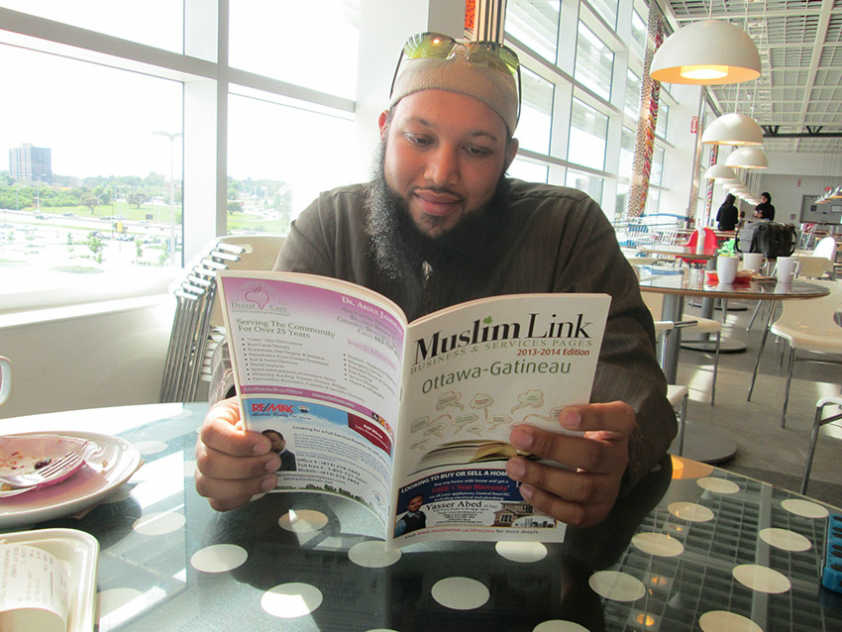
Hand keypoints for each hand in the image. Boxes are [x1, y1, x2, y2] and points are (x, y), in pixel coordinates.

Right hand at [195, 397, 279, 510]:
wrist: (251, 426)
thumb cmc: (254, 418)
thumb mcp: (259, 408)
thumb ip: (265, 416)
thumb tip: (278, 431)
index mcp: (214, 421)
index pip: (212, 432)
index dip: (238, 442)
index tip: (265, 445)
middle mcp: (204, 447)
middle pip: (210, 463)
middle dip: (246, 467)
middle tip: (274, 462)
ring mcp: (205, 471)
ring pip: (209, 485)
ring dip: (245, 485)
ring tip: (271, 479)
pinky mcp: (214, 490)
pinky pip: (219, 501)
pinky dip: (241, 498)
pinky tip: (260, 488)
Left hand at [505, 401, 633, 526]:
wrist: (591, 464)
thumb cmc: (578, 433)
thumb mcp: (575, 416)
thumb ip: (555, 412)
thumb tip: (517, 415)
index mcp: (618, 427)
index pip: (618, 418)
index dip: (593, 417)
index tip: (563, 415)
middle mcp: (618, 458)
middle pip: (592, 455)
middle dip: (552, 447)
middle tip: (519, 437)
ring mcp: (610, 487)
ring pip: (582, 488)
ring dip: (544, 477)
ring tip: (515, 466)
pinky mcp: (597, 511)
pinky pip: (575, 513)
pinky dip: (547, 502)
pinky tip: (526, 489)